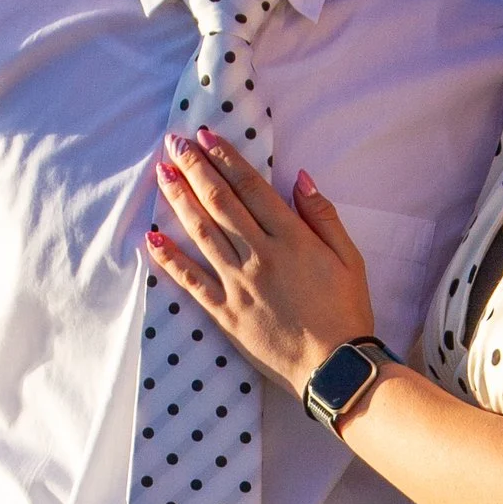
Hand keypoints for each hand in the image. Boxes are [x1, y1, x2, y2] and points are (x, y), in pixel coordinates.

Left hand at [146, 131, 378, 397]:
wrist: (335, 367)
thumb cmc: (347, 311)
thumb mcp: (349, 258)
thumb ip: (323, 215)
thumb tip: (300, 177)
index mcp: (291, 238)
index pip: (251, 187)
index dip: (225, 157)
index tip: (206, 136)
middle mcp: (260, 255)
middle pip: (220, 202)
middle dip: (195, 169)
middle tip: (174, 144)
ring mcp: (239, 284)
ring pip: (202, 232)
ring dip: (179, 200)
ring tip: (162, 174)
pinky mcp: (225, 313)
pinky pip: (191, 281)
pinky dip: (170, 259)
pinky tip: (153, 238)